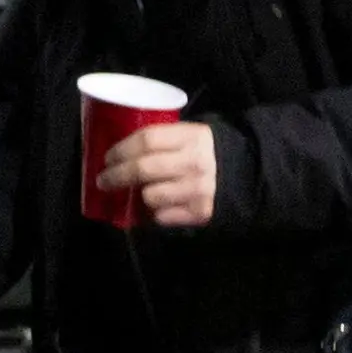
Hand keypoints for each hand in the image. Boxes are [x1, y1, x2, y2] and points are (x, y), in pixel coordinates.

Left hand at [98, 119, 216, 227]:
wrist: (248, 176)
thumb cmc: (208, 153)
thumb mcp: (192, 136)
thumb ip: (164, 140)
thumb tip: (121, 150)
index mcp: (192, 137)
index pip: (147, 139)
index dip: (121, 149)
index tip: (107, 157)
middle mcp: (195, 162)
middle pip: (142, 168)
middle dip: (116, 176)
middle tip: (103, 180)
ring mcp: (198, 189)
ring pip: (149, 196)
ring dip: (137, 196)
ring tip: (136, 193)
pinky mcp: (200, 213)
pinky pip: (162, 216)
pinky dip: (154, 213)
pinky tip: (156, 207)